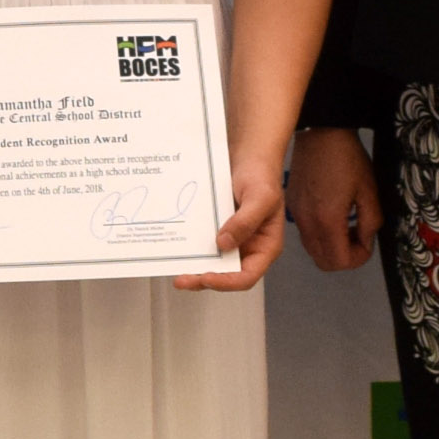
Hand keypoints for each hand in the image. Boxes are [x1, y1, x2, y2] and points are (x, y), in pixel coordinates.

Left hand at [178, 150, 286, 291]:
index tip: (206, 278)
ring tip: (173, 266)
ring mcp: (231, 239)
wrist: (248, 156)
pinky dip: (190, 248)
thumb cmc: (260, 175)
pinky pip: (203, 244)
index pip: (247, 276)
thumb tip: (223, 244)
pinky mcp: (216, 229)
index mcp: (265, 247)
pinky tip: (175, 246)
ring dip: (194, 267)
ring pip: (212, 262)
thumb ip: (245, 221)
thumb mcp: (259, 197)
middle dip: (203, 279)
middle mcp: (247, 248)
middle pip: (226, 274)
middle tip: (181, 280)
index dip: (227, 282)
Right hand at [289, 127, 382, 272]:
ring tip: (347, 227)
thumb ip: (371, 222)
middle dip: (344, 257)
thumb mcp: (369, 191)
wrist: (320, 134)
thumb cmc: (346, 158)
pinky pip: (305, 233)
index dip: (359, 258)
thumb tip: (366, 240)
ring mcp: (296, 214)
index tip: (368, 242)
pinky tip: (332, 216)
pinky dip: (320, 235)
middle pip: (323, 262)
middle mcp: (307, 221)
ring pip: (313, 250)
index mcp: (327, 219)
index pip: (340, 261)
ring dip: (331, 247)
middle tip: (358, 238)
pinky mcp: (291, 206)